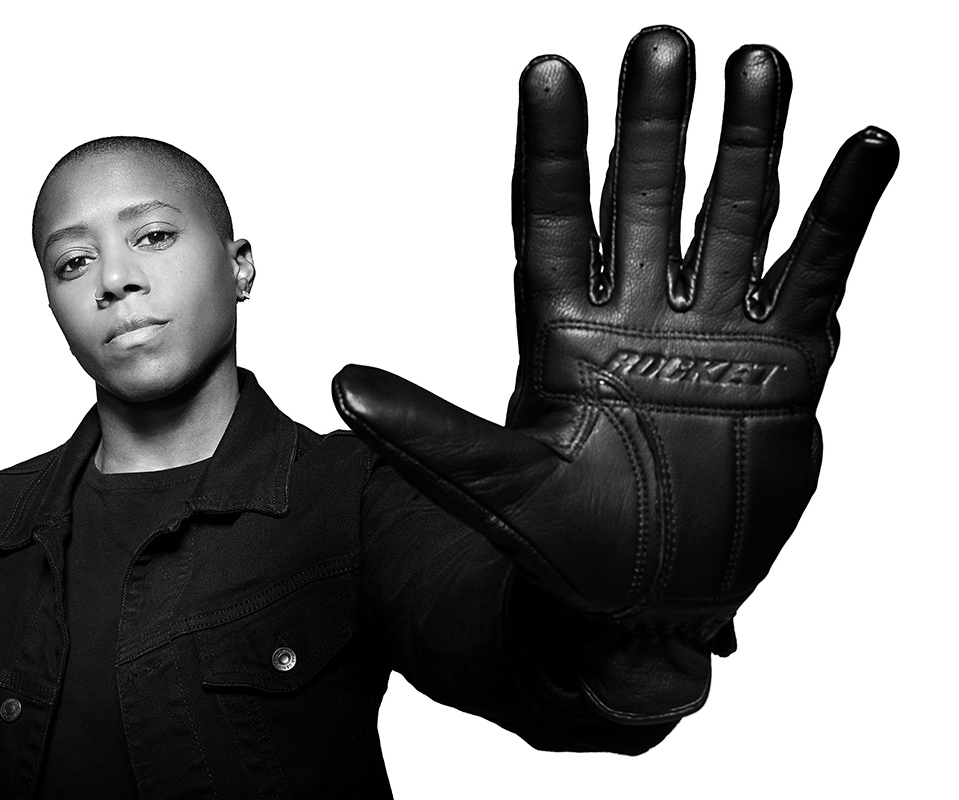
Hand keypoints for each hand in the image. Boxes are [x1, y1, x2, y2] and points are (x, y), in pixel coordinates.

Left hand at [332, 26, 897, 723]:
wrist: (650, 597)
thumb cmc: (564, 548)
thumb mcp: (494, 487)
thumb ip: (429, 434)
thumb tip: (340, 385)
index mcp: (564, 334)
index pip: (553, 221)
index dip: (553, 150)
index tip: (549, 71)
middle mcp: (637, 314)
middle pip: (645, 197)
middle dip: (655, 124)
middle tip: (659, 41)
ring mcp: (714, 330)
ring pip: (731, 216)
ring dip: (749, 143)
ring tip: (759, 63)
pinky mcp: (783, 359)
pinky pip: (816, 270)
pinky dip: (842, 213)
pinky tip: (867, 147)